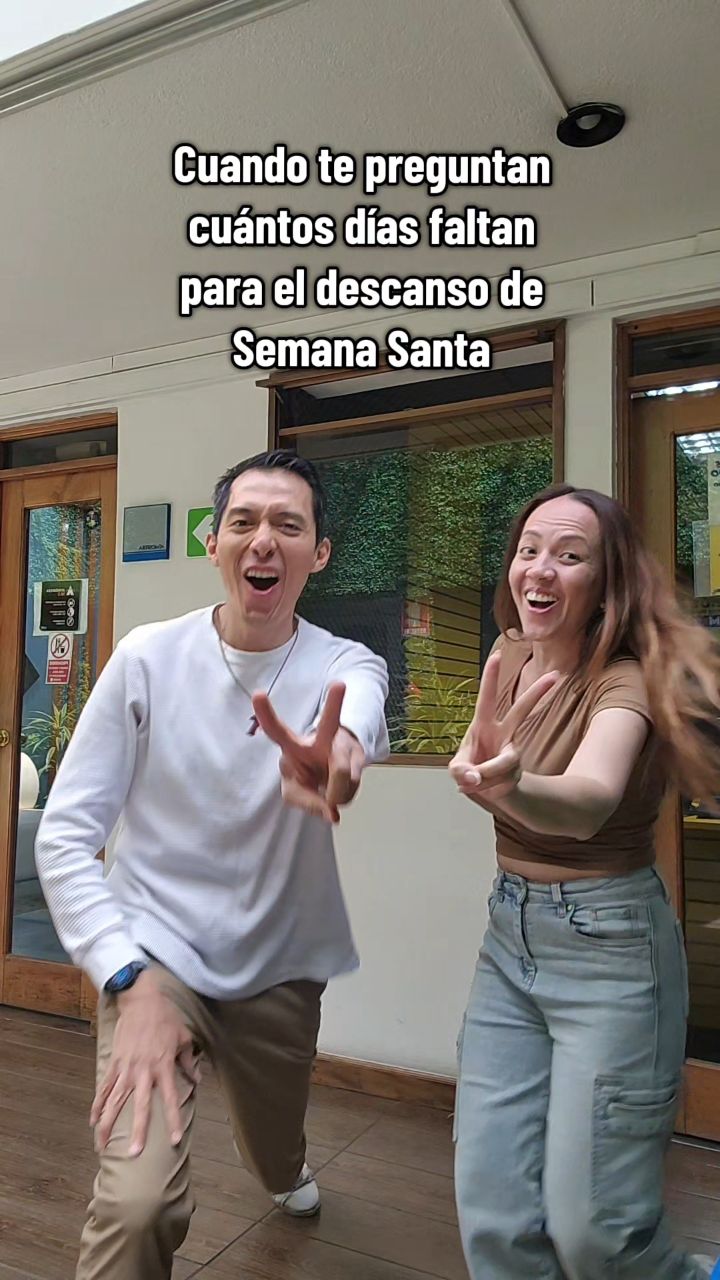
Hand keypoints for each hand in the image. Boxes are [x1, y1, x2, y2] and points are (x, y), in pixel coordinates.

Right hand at [90, 970, 200, 1157]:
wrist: (141, 999)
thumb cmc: (166, 1018)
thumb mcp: (184, 1038)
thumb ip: (187, 1062)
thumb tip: (196, 1079)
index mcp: (163, 1067)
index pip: (170, 1100)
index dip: (172, 1121)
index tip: (174, 1141)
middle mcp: (144, 1072)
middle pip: (139, 1107)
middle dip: (137, 1131)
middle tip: (134, 1154)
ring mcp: (126, 1068)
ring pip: (114, 1102)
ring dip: (108, 1125)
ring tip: (102, 1146)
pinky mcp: (114, 1063)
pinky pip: (104, 1088)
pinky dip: (98, 1105)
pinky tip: (93, 1122)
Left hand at [252, 682, 364, 822]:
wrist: (333, 776)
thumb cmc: (306, 777)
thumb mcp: (295, 793)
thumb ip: (308, 803)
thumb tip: (333, 810)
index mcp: (292, 745)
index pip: (276, 729)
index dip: (266, 714)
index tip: (258, 693)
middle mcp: (319, 738)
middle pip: (328, 723)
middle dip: (334, 704)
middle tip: (339, 684)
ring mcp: (342, 745)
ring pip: (342, 772)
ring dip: (336, 793)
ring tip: (331, 793)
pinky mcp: (358, 756)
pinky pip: (353, 783)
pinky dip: (345, 795)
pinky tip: (341, 788)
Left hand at [449, 652, 557, 803]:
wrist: (486, 791)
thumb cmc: (469, 770)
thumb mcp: (456, 769)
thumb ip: (460, 771)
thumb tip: (474, 776)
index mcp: (482, 724)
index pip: (487, 697)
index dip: (491, 677)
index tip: (497, 655)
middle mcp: (502, 733)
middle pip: (522, 710)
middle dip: (537, 692)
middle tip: (555, 675)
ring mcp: (512, 752)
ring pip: (506, 761)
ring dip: (486, 775)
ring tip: (473, 780)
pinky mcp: (517, 771)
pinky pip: (502, 780)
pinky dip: (487, 787)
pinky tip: (483, 787)